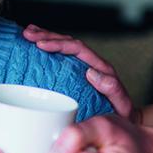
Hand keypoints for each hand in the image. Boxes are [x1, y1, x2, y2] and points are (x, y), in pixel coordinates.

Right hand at [23, 24, 138, 121]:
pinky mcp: (74, 75)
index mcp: (99, 67)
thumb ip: (111, 88)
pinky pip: (59, 58)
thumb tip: (92, 72)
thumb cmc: (122, 114)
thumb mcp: (121, 103)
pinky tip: (34, 46)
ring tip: (27, 33)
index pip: (76, 48)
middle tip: (28, 34)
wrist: (125, 120)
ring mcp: (81, 68)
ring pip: (62, 47)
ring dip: (45, 38)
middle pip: (67, 42)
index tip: (41, 45)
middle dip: (46, 36)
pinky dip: (47, 49)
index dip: (58, 44)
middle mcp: (90, 64)